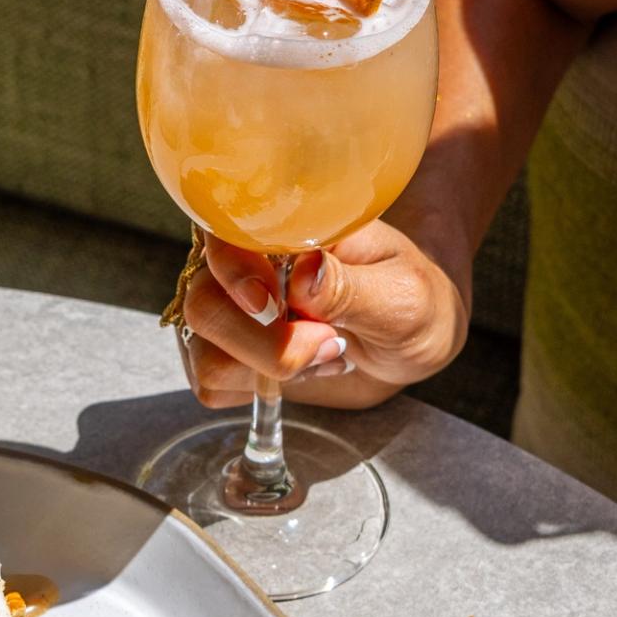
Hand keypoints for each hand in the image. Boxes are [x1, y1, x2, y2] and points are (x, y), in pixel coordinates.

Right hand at [178, 217, 470, 409]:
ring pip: (206, 354)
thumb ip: (352, 287)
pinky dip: (260, 388)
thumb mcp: (403, 295)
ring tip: (329, 353)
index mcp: (276, 227)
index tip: (272, 304)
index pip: (220, 237)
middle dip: (262, 342)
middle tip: (329, 344)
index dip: (233, 272)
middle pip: (204, 305)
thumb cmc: (411, 298)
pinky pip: (212, 384)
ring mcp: (227, 313)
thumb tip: (304, 274)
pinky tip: (307, 367)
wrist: (410, 335)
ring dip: (267, 369)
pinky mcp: (226, 355)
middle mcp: (239, 266)